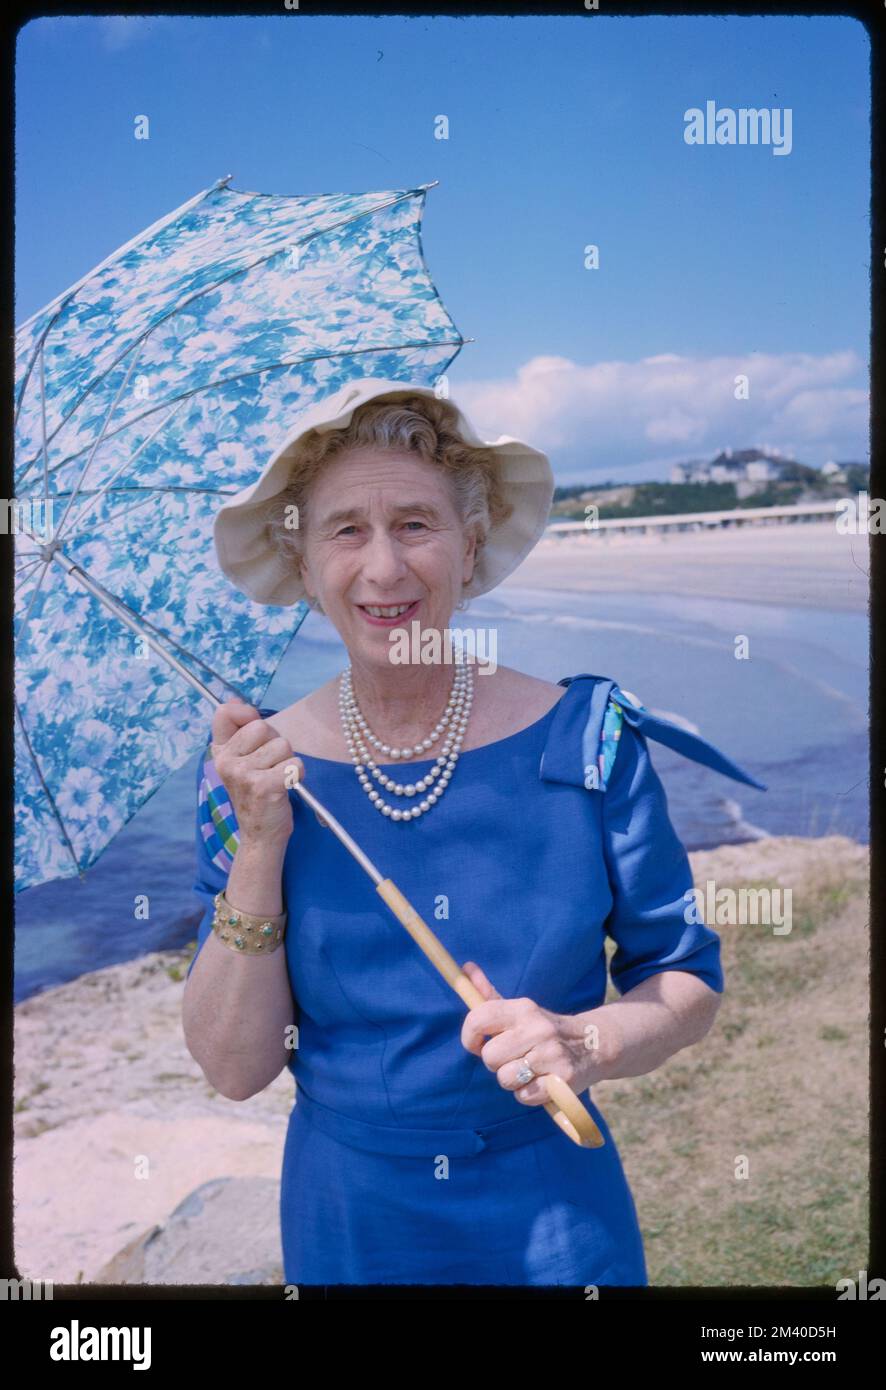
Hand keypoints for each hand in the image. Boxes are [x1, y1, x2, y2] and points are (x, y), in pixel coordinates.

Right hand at [210, 698, 303, 848]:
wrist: (261, 834)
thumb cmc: (257, 792)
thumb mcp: (243, 760)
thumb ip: (239, 729)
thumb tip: (234, 700)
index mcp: (220, 752)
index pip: (225, 713)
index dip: (245, 714)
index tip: (255, 732)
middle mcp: (226, 761)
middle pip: (263, 726)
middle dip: (275, 743)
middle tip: (270, 766)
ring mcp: (242, 774)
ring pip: (283, 745)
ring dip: (287, 760)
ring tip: (277, 778)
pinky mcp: (263, 787)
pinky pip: (294, 764)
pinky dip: (297, 774)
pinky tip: (286, 787)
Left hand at [459, 961, 604, 1105]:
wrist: (595, 1043)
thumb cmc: (546, 1029)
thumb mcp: (521, 1009)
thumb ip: (489, 994)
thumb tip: (466, 968)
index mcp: (523, 1008)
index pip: (479, 1018)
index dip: (469, 1036)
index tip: (477, 1044)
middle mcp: (537, 1028)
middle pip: (489, 1056)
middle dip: (496, 1063)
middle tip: (512, 1058)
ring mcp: (552, 1054)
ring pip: (505, 1078)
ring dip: (512, 1081)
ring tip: (528, 1071)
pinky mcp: (563, 1079)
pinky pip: (525, 1096)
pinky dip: (529, 1094)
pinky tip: (540, 1082)